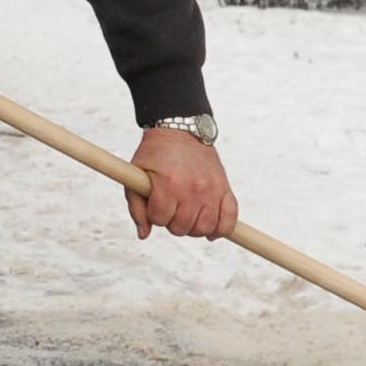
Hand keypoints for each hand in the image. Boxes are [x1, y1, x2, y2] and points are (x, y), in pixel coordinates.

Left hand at [126, 127, 238, 241]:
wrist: (181, 131)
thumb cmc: (156, 155)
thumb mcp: (136, 176)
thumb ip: (136, 208)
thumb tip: (144, 234)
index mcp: (168, 184)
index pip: (159, 219)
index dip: (154, 215)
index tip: (155, 203)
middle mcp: (192, 188)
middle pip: (181, 227)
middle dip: (172, 222)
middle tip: (171, 207)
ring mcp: (211, 189)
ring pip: (205, 228)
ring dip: (193, 227)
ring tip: (188, 214)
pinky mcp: (224, 187)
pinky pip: (230, 219)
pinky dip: (222, 229)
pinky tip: (212, 230)